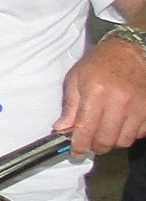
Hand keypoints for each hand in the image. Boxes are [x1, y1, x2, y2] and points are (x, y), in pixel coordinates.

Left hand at [53, 37, 145, 157]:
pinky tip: (121, 124)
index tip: (75, 151)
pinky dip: (129, 134)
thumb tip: (62, 128)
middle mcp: (120, 102)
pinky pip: (139, 134)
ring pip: (124, 141)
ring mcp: (139, 107)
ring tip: (105, 131)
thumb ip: (70, 106)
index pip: (86, 130)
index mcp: (97, 93)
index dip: (79, 146)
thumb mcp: (76, 78)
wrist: (131, 50)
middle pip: (107, 141)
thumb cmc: (101, 62)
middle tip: (89, 142)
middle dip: (95, 146)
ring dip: (112, 141)